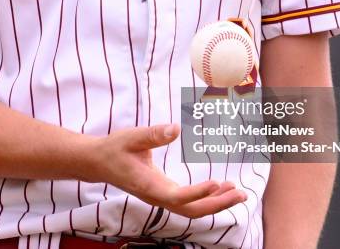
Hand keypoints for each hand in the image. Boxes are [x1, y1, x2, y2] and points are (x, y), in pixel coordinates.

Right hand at [83, 124, 246, 218]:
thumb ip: (152, 134)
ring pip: (192, 210)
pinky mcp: (162, 194)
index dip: (198, 193)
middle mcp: (156, 196)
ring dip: (216, 204)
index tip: (218, 183)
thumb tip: (175, 129)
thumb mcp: (131, 137)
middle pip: (191, 211)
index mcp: (148, 185)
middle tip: (241, 193)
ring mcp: (160, 198)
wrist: (98, 163)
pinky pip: (188, 203)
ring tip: (237, 192)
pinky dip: (207, 198)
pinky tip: (220, 188)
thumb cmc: (114, 148)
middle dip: (217, 205)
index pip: (177, 196)